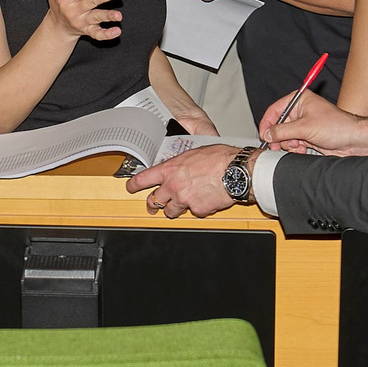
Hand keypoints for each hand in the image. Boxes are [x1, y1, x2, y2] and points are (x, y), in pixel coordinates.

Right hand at [40, 0, 123, 43]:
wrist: (57, 28)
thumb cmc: (56, 3)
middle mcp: (74, 10)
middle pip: (92, 0)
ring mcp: (81, 21)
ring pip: (97, 17)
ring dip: (108, 16)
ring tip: (119, 16)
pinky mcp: (87, 31)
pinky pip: (97, 34)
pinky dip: (107, 34)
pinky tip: (116, 31)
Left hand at [125, 145, 241, 217]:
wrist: (236, 171)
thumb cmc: (220, 158)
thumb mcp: (194, 153)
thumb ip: (182, 163)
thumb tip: (180, 167)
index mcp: (170, 169)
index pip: (143, 179)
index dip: (134, 185)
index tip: (131, 187)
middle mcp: (173, 186)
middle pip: (154, 200)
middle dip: (153, 204)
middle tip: (153, 205)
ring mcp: (184, 200)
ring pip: (171, 211)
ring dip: (174, 209)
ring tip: (182, 204)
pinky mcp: (198, 210)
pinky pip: (194, 213)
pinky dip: (198, 208)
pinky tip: (206, 199)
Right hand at [259, 89, 367, 155]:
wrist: (353, 141)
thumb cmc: (337, 126)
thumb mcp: (305, 128)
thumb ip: (282, 131)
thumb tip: (267, 134)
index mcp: (299, 100)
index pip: (275, 110)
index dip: (267, 123)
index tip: (264, 135)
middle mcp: (300, 111)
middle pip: (278, 125)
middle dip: (280, 137)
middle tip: (279, 145)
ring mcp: (304, 124)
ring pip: (285, 136)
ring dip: (289, 144)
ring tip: (299, 146)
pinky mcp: (307, 136)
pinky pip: (293, 143)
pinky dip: (295, 148)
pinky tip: (303, 149)